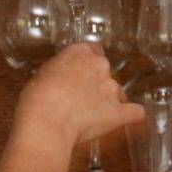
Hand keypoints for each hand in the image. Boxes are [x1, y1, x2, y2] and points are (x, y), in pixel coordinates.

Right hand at [14, 43, 144, 148]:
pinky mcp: (119, 111)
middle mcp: (100, 66)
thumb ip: (60, 71)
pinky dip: (129, 115)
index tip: (79, 74)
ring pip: (116, 92)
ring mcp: (112, 88)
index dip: (86, 64)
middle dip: (95, 83)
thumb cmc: (37, 98)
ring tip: (90, 116)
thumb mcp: (43, 74)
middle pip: (104, 71)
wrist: (47, 120)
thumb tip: (63, 80)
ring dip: (107, 101)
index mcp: (80, 52)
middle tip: (78, 99)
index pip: (93, 50)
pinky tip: (124, 118)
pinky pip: (134, 112)